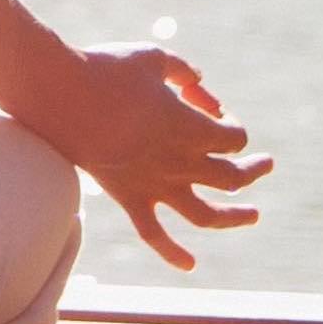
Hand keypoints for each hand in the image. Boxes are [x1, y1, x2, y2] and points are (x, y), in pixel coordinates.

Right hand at [19, 43, 268, 271]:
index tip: (218, 114)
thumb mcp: (154, 58)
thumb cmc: (106, 70)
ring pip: (206, 214)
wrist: (57, 95)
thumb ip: (184, 73)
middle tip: (264, 165)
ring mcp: (154, 184)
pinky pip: (154, 234)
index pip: (234, 138)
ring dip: (234, 217)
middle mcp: (179, 161)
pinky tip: (190, 264)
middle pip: (231, 176)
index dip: (235, 128)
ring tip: (253, 216)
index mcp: (189, 126)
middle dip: (252, 170)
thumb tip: (202, 89)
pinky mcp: (127, 197)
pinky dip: (173, 253)